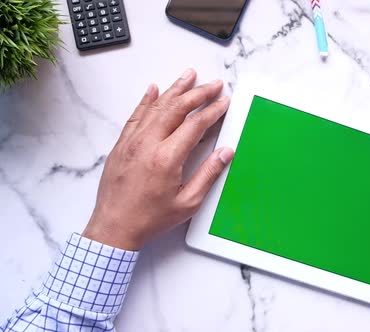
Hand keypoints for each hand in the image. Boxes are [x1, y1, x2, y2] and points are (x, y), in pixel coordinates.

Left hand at [82, 68, 234, 249]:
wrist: (114, 227)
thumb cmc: (151, 218)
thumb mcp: (188, 202)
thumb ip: (208, 174)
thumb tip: (225, 152)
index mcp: (166, 158)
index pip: (195, 125)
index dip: (212, 111)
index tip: (224, 101)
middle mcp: (148, 144)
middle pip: (176, 109)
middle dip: (198, 93)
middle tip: (214, 84)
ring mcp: (132, 142)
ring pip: (156, 107)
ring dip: (175, 89)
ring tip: (189, 75)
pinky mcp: (121, 145)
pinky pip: (136, 115)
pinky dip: (146, 100)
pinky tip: (154, 88)